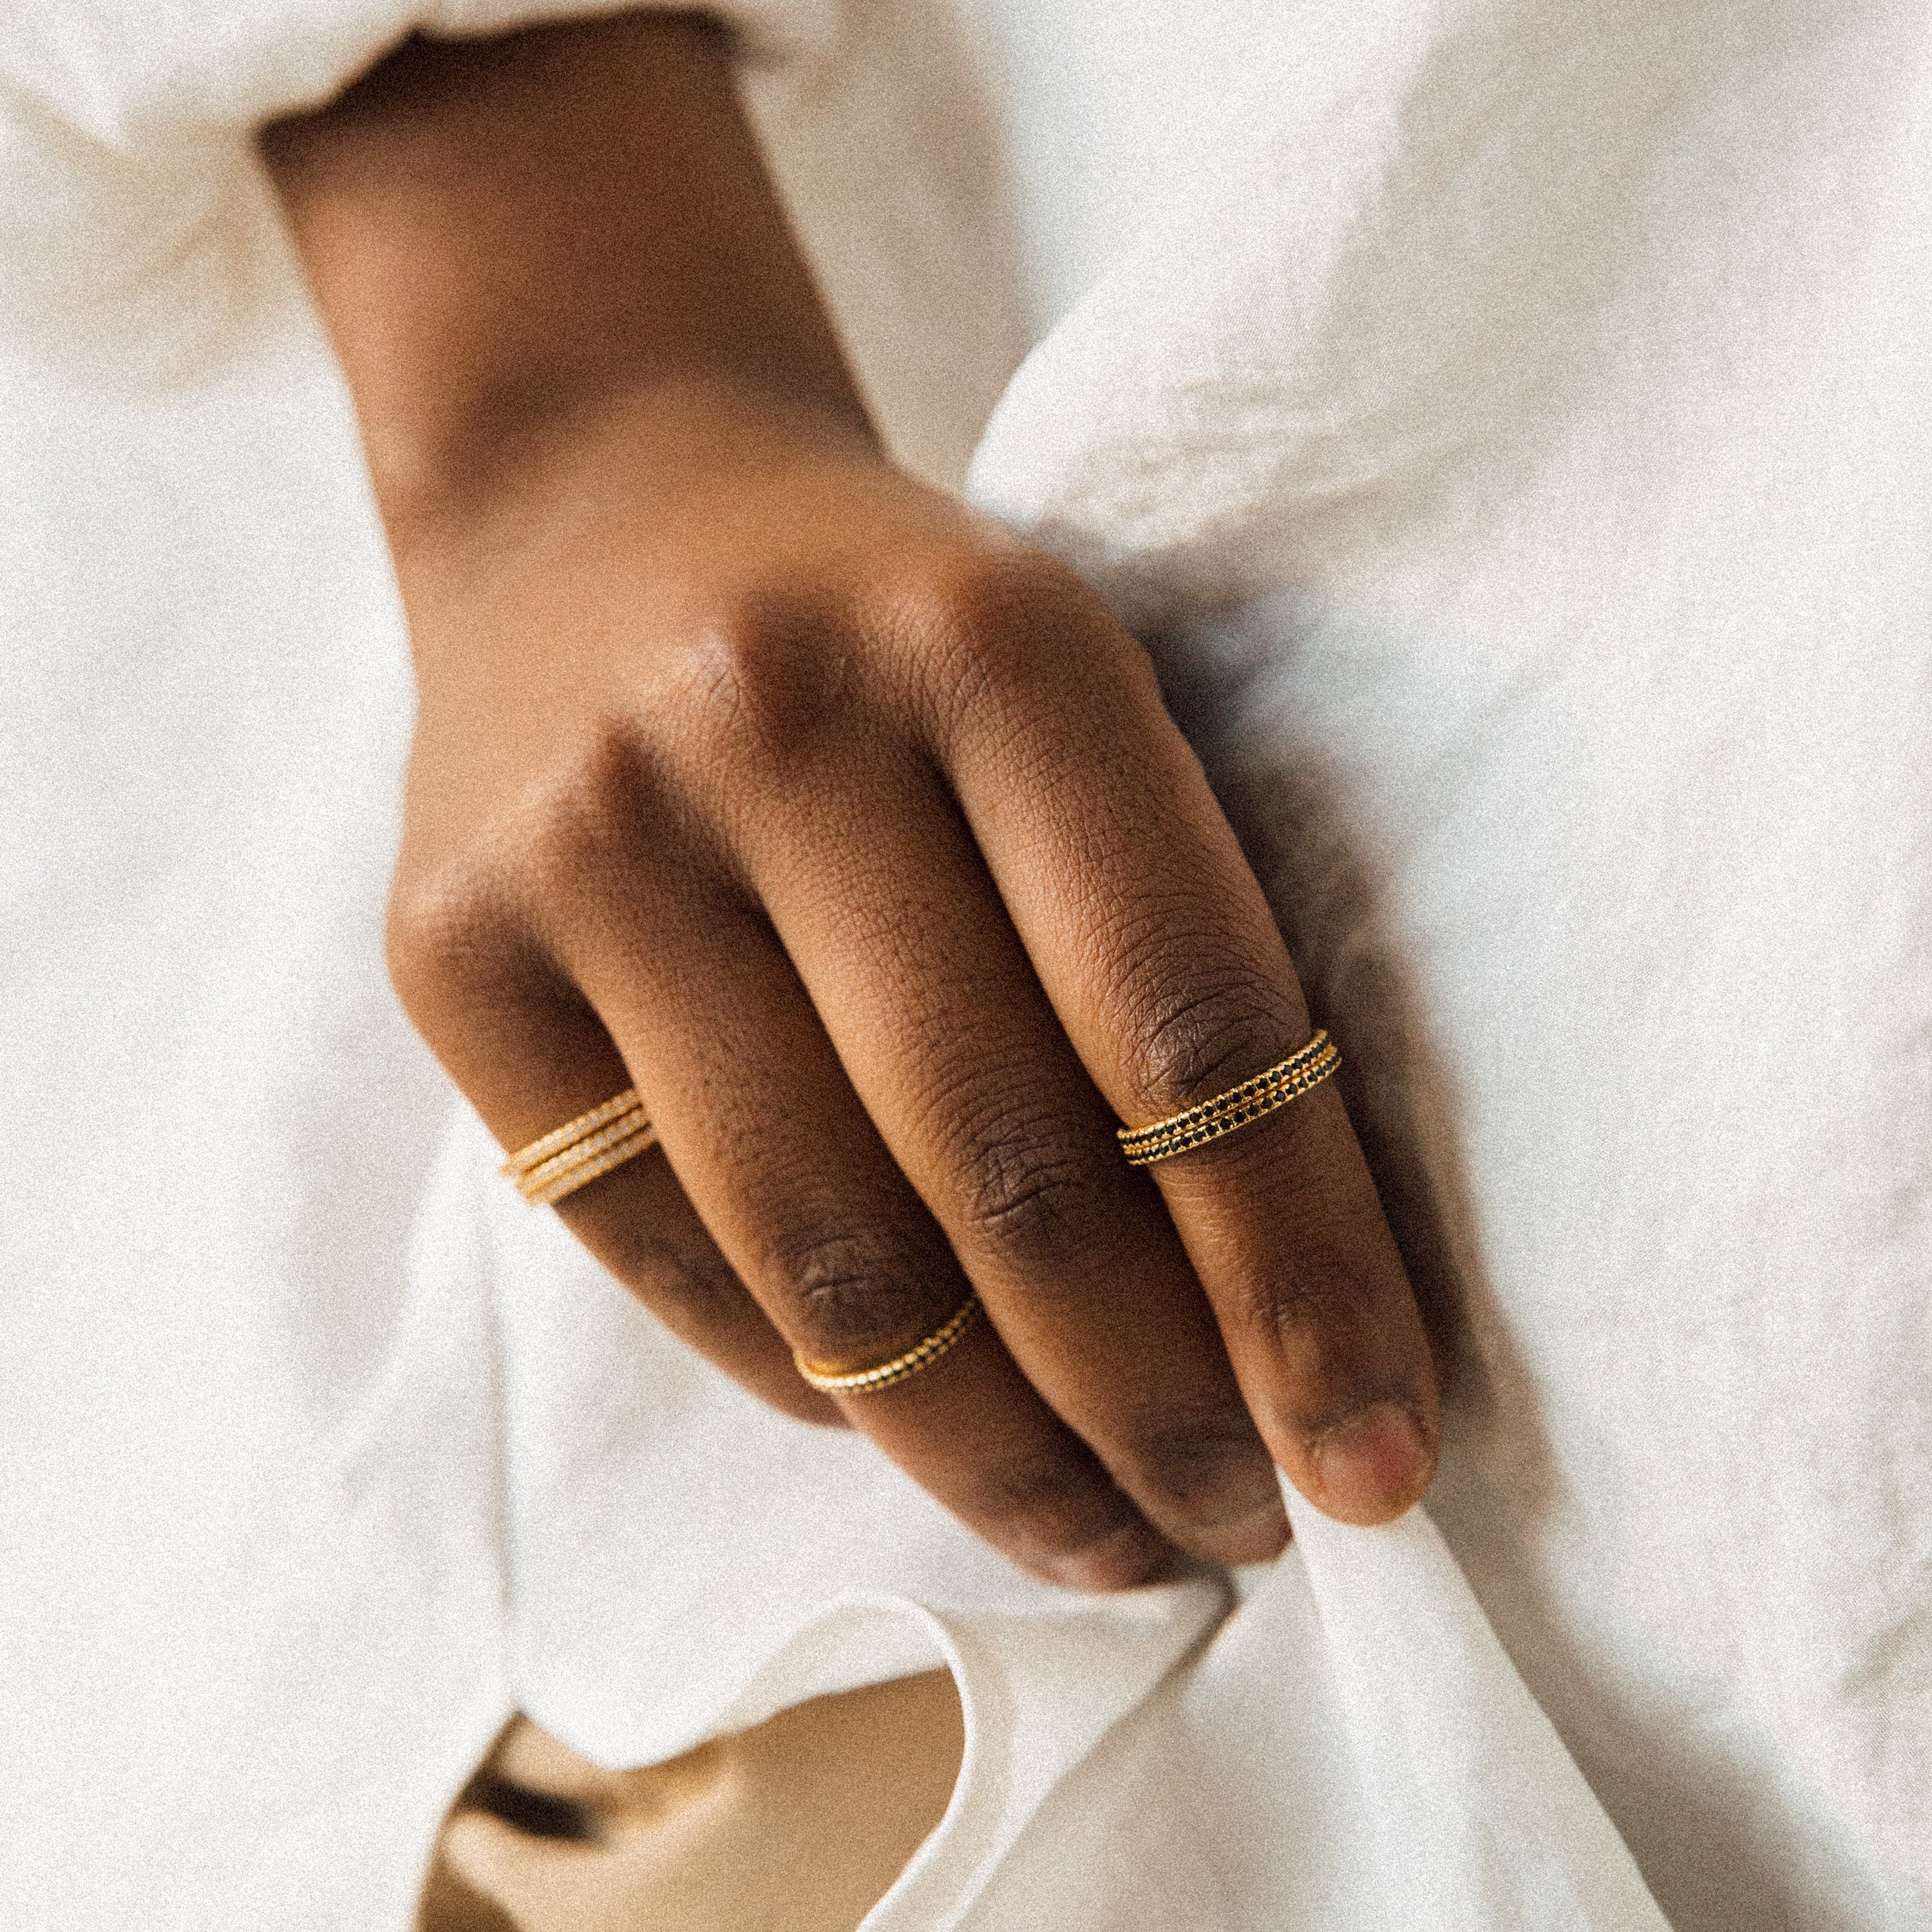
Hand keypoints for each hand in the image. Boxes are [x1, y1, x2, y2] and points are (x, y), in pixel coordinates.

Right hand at [265, 17, 1438, 1589]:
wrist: (592, 503)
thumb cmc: (892, 629)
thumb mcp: (1064, 694)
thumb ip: (1160, 937)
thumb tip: (1268, 1296)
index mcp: (994, 643)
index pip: (1184, 1019)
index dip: (1298, 1273)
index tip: (1374, 1449)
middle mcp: (772, 725)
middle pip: (1004, 1166)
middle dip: (1153, 1402)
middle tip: (1247, 1520)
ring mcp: (585, 842)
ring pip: (823, 1250)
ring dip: (987, 1448)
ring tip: (1105, 1536)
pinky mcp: (451, 954)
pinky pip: (660, 1250)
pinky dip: (812, 1377)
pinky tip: (914, 1427)